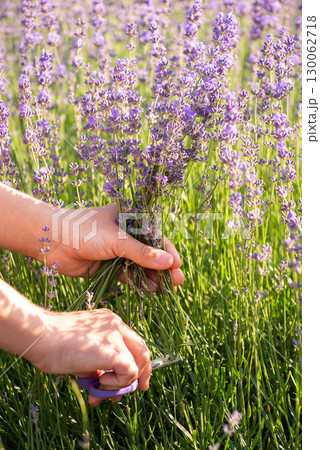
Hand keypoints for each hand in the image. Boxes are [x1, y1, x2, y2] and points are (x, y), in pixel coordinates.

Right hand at [28, 308, 151, 405]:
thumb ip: (98, 364)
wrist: (42, 337)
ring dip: (121, 383)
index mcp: (109, 322)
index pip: (132, 342)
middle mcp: (116, 325)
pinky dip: (117, 383)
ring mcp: (117, 336)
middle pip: (142, 350)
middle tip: (138, 389)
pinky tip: (100, 382)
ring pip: (137, 364)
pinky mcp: (115, 351)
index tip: (136, 378)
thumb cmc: (52, 345)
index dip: (138, 361)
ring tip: (100, 389)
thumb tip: (106, 385)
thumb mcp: (82, 353)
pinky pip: (129, 372)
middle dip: (142, 374)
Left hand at [46, 203, 183, 289]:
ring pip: (140, 265)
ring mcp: (117, 250)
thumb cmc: (84, 231)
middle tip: (177, 281)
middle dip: (163, 266)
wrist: (52, 242)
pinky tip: (151, 290)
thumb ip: (142, 252)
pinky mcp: (109, 265)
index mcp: (129, 218)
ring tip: (167, 289)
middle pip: (150, 251)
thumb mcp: (116, 239)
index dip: (167, 250)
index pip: (154, 234)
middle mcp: (125, 234)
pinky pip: (128, 274)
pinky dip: (139, 282)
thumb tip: (168, 262)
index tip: (178, 265)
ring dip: (153, 276)